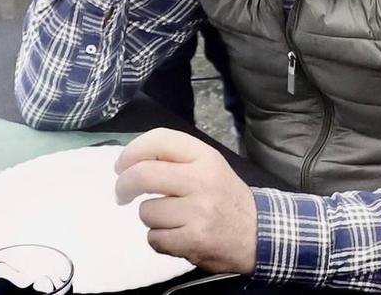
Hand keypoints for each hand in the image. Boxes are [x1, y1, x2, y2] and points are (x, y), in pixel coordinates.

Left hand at [114, 129, 255, 274]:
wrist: (258, 233)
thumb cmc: (226, 197)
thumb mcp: (210, 167)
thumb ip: (176, 160)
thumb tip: (130, 161)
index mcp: (205, 157)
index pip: (159, 140)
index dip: (132, 151)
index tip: (122, 165)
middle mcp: (202, 180)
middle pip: (143, 174)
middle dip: (124, 186)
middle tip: (123, 194)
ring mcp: (198, 211)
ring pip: (146, 211)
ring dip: (151, 218)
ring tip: (171, 219)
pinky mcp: (193, 240)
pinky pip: (154, 238)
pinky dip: (160, 239)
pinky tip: (177, 235)